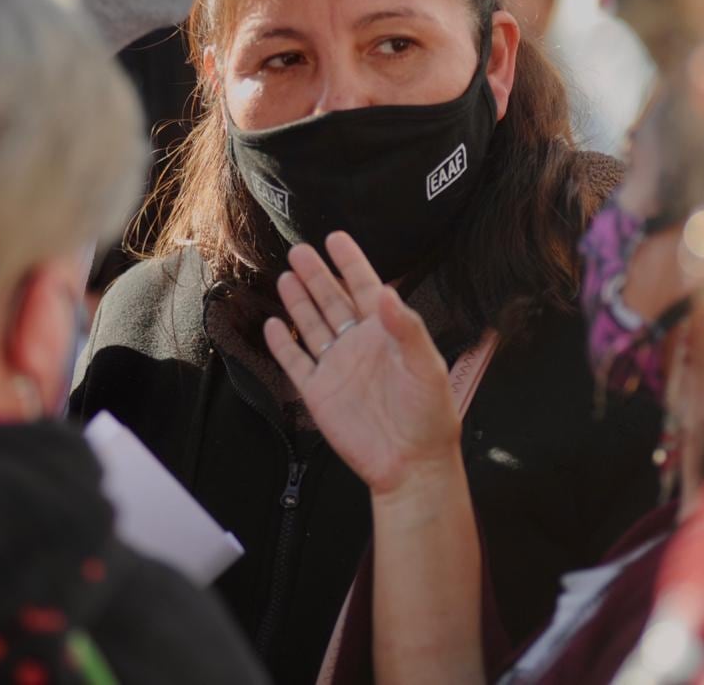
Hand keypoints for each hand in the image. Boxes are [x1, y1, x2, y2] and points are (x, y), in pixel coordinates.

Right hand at [264, 232, 460, 496]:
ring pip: (312, 325)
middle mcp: (359, 345)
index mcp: (387, 333)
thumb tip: (386, 291)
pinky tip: (274, 325)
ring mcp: (337, 367)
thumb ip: (405, 327)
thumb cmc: (429, 416)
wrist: (411, 464)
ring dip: (299, 301)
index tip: (336, 238)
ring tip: (286, 276)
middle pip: (332, 300)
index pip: (366, 287)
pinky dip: (283, 344)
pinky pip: (296, 363)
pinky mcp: (319, 392)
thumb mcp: (426, 366)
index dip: (351, 262)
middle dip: (316, 275)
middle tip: (300, 250)